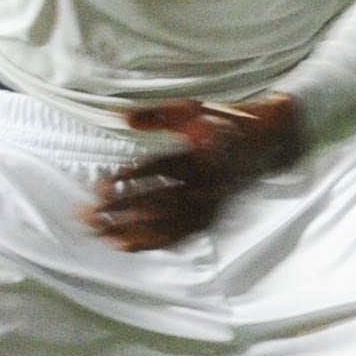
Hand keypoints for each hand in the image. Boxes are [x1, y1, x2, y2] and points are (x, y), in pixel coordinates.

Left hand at [88, 96, 304, 250]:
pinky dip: (153, 242)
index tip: (102, 185)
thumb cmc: (223, 123)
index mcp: (201, 154)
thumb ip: (157, 115)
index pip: (160, 169)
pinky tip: (127, 246)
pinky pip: (180, 236)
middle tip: (89, 215)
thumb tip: (122, 117)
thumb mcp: (192, 110)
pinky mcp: (211, 218)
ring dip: (132, 231)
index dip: (131, 178)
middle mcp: (205, 184)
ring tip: (101, 234)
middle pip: (158, 201)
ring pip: (167, 224)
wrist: (266, 143)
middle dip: (121, 210)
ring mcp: (209, 204)